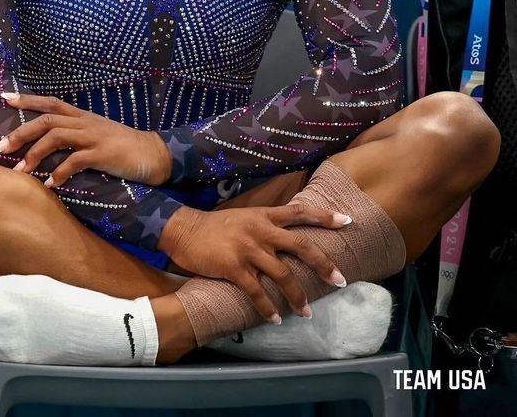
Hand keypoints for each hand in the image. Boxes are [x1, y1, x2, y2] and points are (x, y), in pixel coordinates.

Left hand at [0, 93, 172, 186]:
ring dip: (35, 154)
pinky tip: (50, 185)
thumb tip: (47, 145)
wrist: (152, 154)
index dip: (27, 99)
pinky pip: (75, 160)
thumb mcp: (96, 135)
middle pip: (47, 120)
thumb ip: (74, 136)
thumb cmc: (121, 147)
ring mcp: (94, 136)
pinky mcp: (103, 153)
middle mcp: (85, 122)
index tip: (5, 97)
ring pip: (56, 137)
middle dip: (20, 133)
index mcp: (82, 116)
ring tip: (21, 171)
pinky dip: (60, 172)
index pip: (50, 102)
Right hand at [158, 203, 350, 320]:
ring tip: (305, 313)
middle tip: (340, 281)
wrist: (184, 229)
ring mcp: (248, 248)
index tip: (347, 221)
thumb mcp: (244, 218)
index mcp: (264, 216)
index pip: (300, 212)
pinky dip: (268, 308)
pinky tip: (275, 319)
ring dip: (297, 297)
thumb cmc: (215, 226)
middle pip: (301, 245)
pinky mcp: (234, 266)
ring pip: (283, 274)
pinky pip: (257, 291)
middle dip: (323, 264)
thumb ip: (265, 225)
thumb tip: (287, 238)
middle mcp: (261, 230)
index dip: (324, 216)